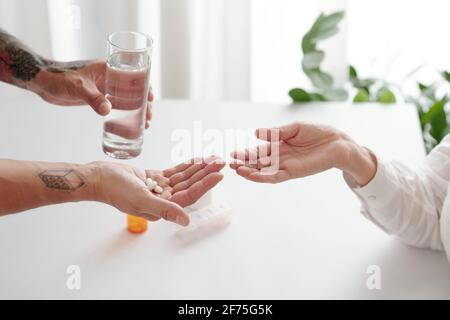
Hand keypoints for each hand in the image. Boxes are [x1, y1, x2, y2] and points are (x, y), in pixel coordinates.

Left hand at [28, 60, 152, 127]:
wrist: (43, 82)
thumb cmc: (59, 78)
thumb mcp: (78, 88)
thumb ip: (93, 98)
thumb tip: (108, 111)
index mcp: (108, 68)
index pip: (134, 75)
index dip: (145, 86)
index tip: (151, 99)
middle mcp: (110, 78)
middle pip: (134, 90)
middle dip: (145, 104)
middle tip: (149, 119)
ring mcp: (104, 89)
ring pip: (127, 100)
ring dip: (137, 111)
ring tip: (145, 125)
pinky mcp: (98, 98)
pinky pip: (117, 106)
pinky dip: (125, 115)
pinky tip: (130, 125)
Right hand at [91, 156, 224, 225]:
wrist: (98, 178)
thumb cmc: (115, 190)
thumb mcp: (141, 200)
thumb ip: (165, 210)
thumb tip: (186, 221)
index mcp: (162, 208)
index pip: (189, 195)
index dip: (205, 185)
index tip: (219, 174)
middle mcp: (162, 200)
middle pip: (189, 185)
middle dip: (206, 173)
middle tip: (221, 161)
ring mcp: (158, 189)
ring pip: (183, 178)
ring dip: (198, 168)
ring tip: (213, 158)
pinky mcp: (153, 179)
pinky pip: (174, 172)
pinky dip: (185, 166)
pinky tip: (196, 160)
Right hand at [230, 122, 375, 185]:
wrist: (338, 143)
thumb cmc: (318, 133)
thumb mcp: (294, 128)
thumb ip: (276, 132)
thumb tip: (256, 132)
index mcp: (278, 146)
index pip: (258, 150)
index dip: (245, 153)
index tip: (233, 153)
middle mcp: (279, 157)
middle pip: (257, 162)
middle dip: (244, 163)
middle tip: (230, 164)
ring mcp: (285, 166)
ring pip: (263, 172)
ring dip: (250, 172)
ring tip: (237, 170)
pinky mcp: (293, 173)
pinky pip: (275, 177)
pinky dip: (263, 177)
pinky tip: (252, 176)